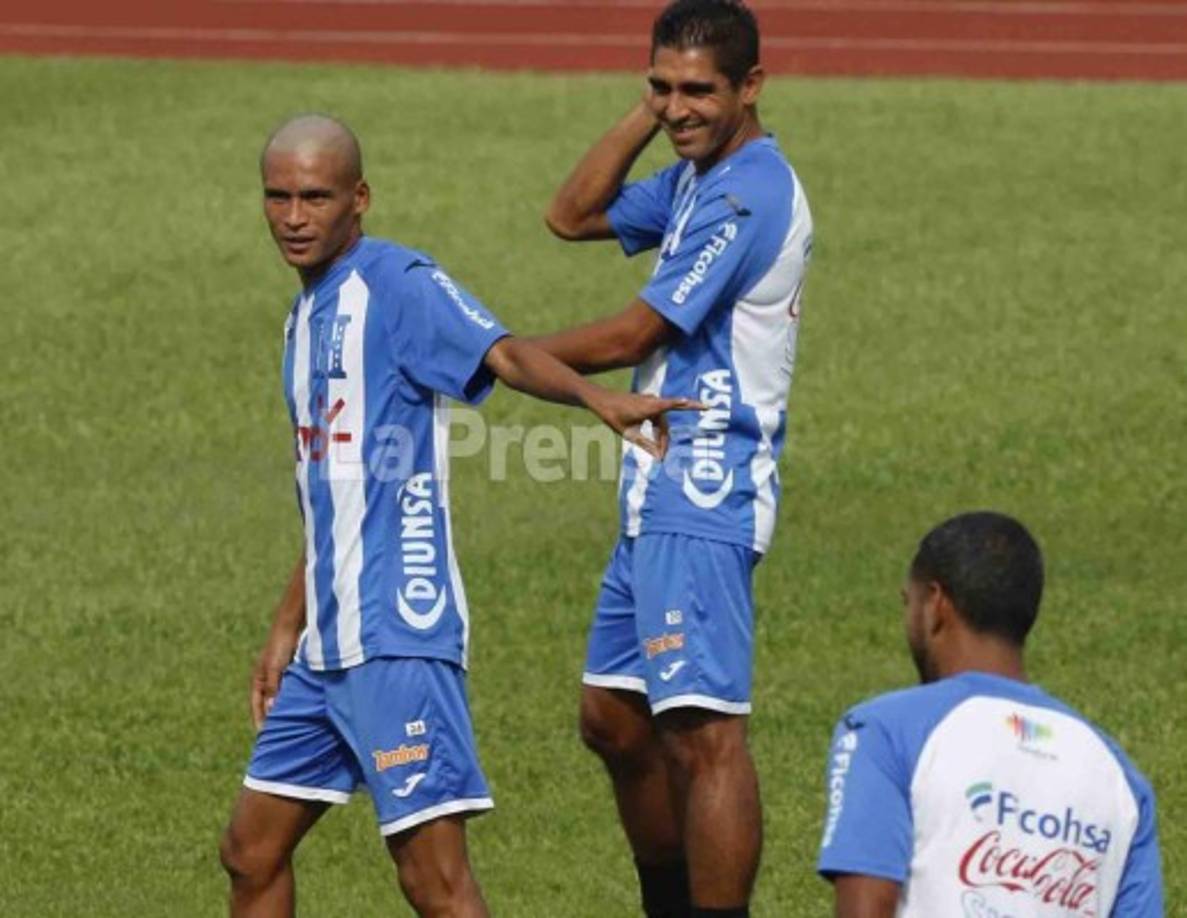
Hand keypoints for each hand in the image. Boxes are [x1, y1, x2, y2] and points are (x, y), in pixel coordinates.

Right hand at [250, 628, 298, 729]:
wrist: (291, 626)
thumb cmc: (280, 646)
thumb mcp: (275, 668)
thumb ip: (273, 688)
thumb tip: (271, 710)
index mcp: (258, 680)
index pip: (256, 706)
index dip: (259, 720)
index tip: (264, 736)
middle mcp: (266, 680)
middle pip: (267, 705)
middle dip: (271, 718)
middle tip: (277, 736)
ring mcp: (278, 677)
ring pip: (279, 699)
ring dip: (283, 710)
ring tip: (290, 727)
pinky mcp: (290, 673)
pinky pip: (290, 691)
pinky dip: (293, 700)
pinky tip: (301, 709)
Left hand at [588, 390, 702, 458]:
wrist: (600, 400)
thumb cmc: (612, 415)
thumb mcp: (628, 433)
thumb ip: (645, 444)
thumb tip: (659, 456)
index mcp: (650, 407)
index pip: (675, 405)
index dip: (691, 406)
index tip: (706, 407)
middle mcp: (653, 402)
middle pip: (665, 425)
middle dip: (664, 441)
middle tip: (661, 458)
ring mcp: (650, 402)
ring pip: (661, 423)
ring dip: (660, 437)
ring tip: (658, 453)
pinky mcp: (646, 404)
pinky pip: (656, 419)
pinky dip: (656, 430)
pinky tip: (655, 441)